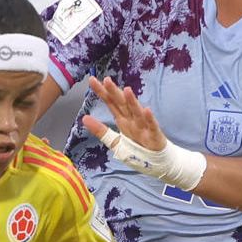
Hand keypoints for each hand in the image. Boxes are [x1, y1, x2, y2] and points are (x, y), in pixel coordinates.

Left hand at [82, 75, 206, 189]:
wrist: (158, 162)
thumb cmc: (138, 149)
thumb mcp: (114, 142)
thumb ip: (100, 130)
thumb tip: (84, 118)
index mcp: (123, 120)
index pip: (111, 103)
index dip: (102, 92)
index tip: (92, 80)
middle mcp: (132, 120)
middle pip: (122, 104)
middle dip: (115, 92)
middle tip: (106, 80)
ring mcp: (144, 126)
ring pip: (136, 112)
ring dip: (132, 101)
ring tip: (126, 90)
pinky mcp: (154, 135)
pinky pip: (151, 126)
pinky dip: (149, 118)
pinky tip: (146, 110)